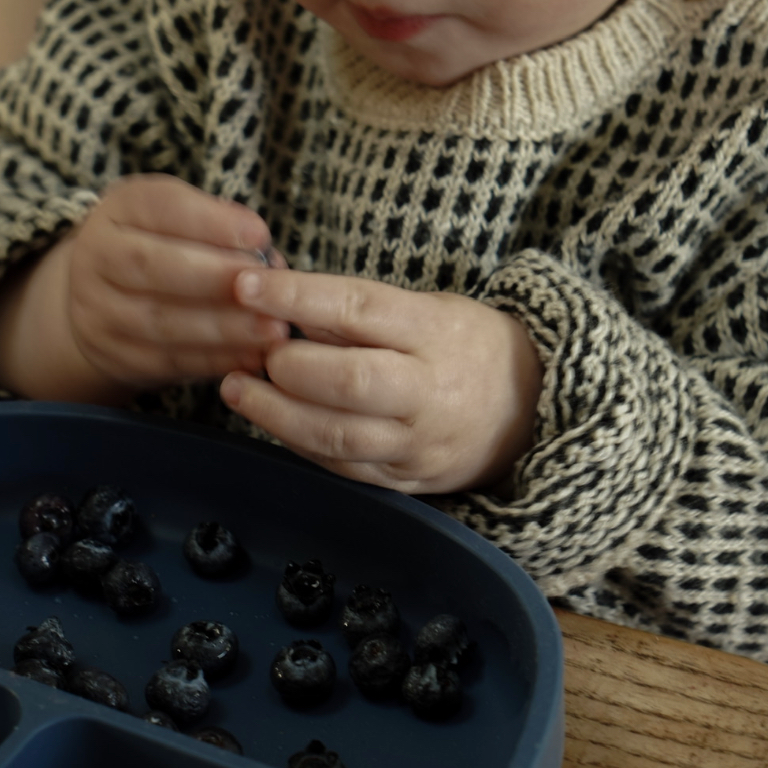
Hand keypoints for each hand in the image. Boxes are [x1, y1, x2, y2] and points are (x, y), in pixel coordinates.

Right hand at [0, 174, 285, 400]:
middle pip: (152, 267)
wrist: (105, 297)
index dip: (210, 222)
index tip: (260, 235)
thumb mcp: (177, 218)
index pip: (158, 208)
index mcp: (118, 209)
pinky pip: (167, 360)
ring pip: (161, 321)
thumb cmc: (162, 246)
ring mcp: (98, 310)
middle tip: (269, 288)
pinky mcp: (114, 354)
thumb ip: (216, 223)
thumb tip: (261, 246)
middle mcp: (97, 256)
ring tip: (271, 328)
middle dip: (216, 278)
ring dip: (223, 328)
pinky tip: (252, 356)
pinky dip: (214, 360)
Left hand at [219, 270, 542, 494]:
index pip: (359, 309)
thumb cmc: (467, 348)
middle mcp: (428, 392)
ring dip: (276, 414)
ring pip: (338, 435)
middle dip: (290, 367)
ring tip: (237, 389)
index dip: (298, 298)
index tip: (247, 286)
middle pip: (350, 382)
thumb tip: (282, 302)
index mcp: (435, 333)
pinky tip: (271, 421)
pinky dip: (298, 443)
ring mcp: (417, 443)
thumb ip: (359, 314)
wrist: (531, 413)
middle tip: (255, 351)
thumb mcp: (430, 310)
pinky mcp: (405, 481)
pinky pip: (342, 466)